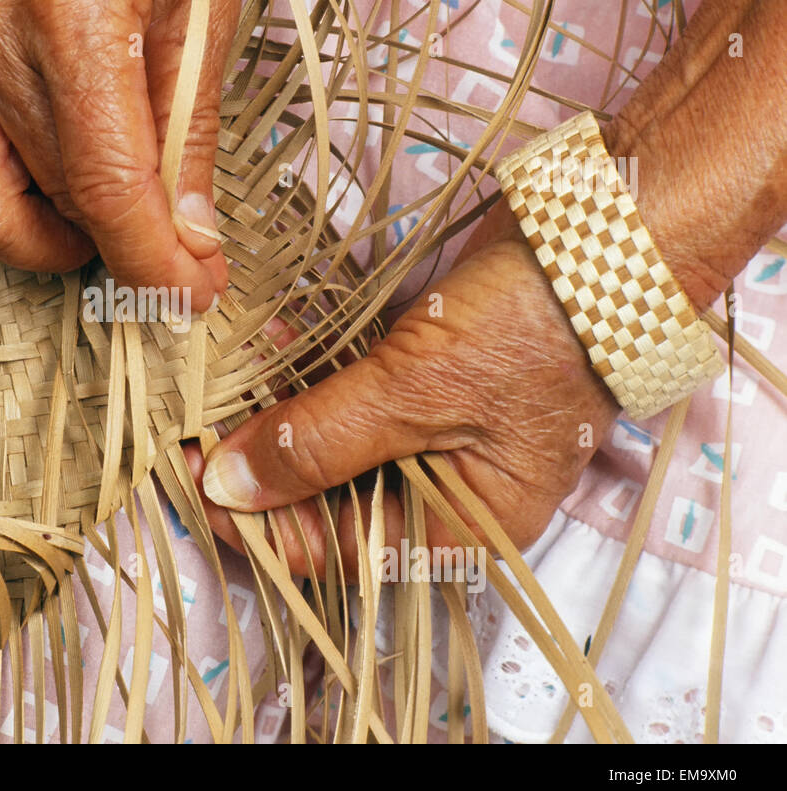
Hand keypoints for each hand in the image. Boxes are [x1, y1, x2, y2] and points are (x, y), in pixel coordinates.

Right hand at [0, 0, 238, 310]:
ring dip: (33, 238)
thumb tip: (189, 237)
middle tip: (146, 242)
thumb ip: (190, 128)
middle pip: (29, 212)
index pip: (103, 187)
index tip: (185, 294)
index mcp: (69, 13)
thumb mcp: (201, 2)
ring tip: (90, 205)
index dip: (149, 262)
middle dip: (98, 254)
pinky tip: (36, 181)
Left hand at [193, 0, 786, 573]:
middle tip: (188, 419)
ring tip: (213, 378)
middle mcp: (439, 493)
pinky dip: (302, 375)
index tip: (191, 476)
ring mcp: (427, 434)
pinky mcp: (417, 381)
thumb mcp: (414, 396)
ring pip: (324, 443)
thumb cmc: (530, 330)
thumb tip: (225, 488)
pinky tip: (264, 342)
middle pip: (321, 501)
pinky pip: (342, 394)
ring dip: (270, 413)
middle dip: (254, 462)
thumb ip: (315, 444)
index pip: (331, 552)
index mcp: (456, 529)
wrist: (602, 238)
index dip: (255, 523)